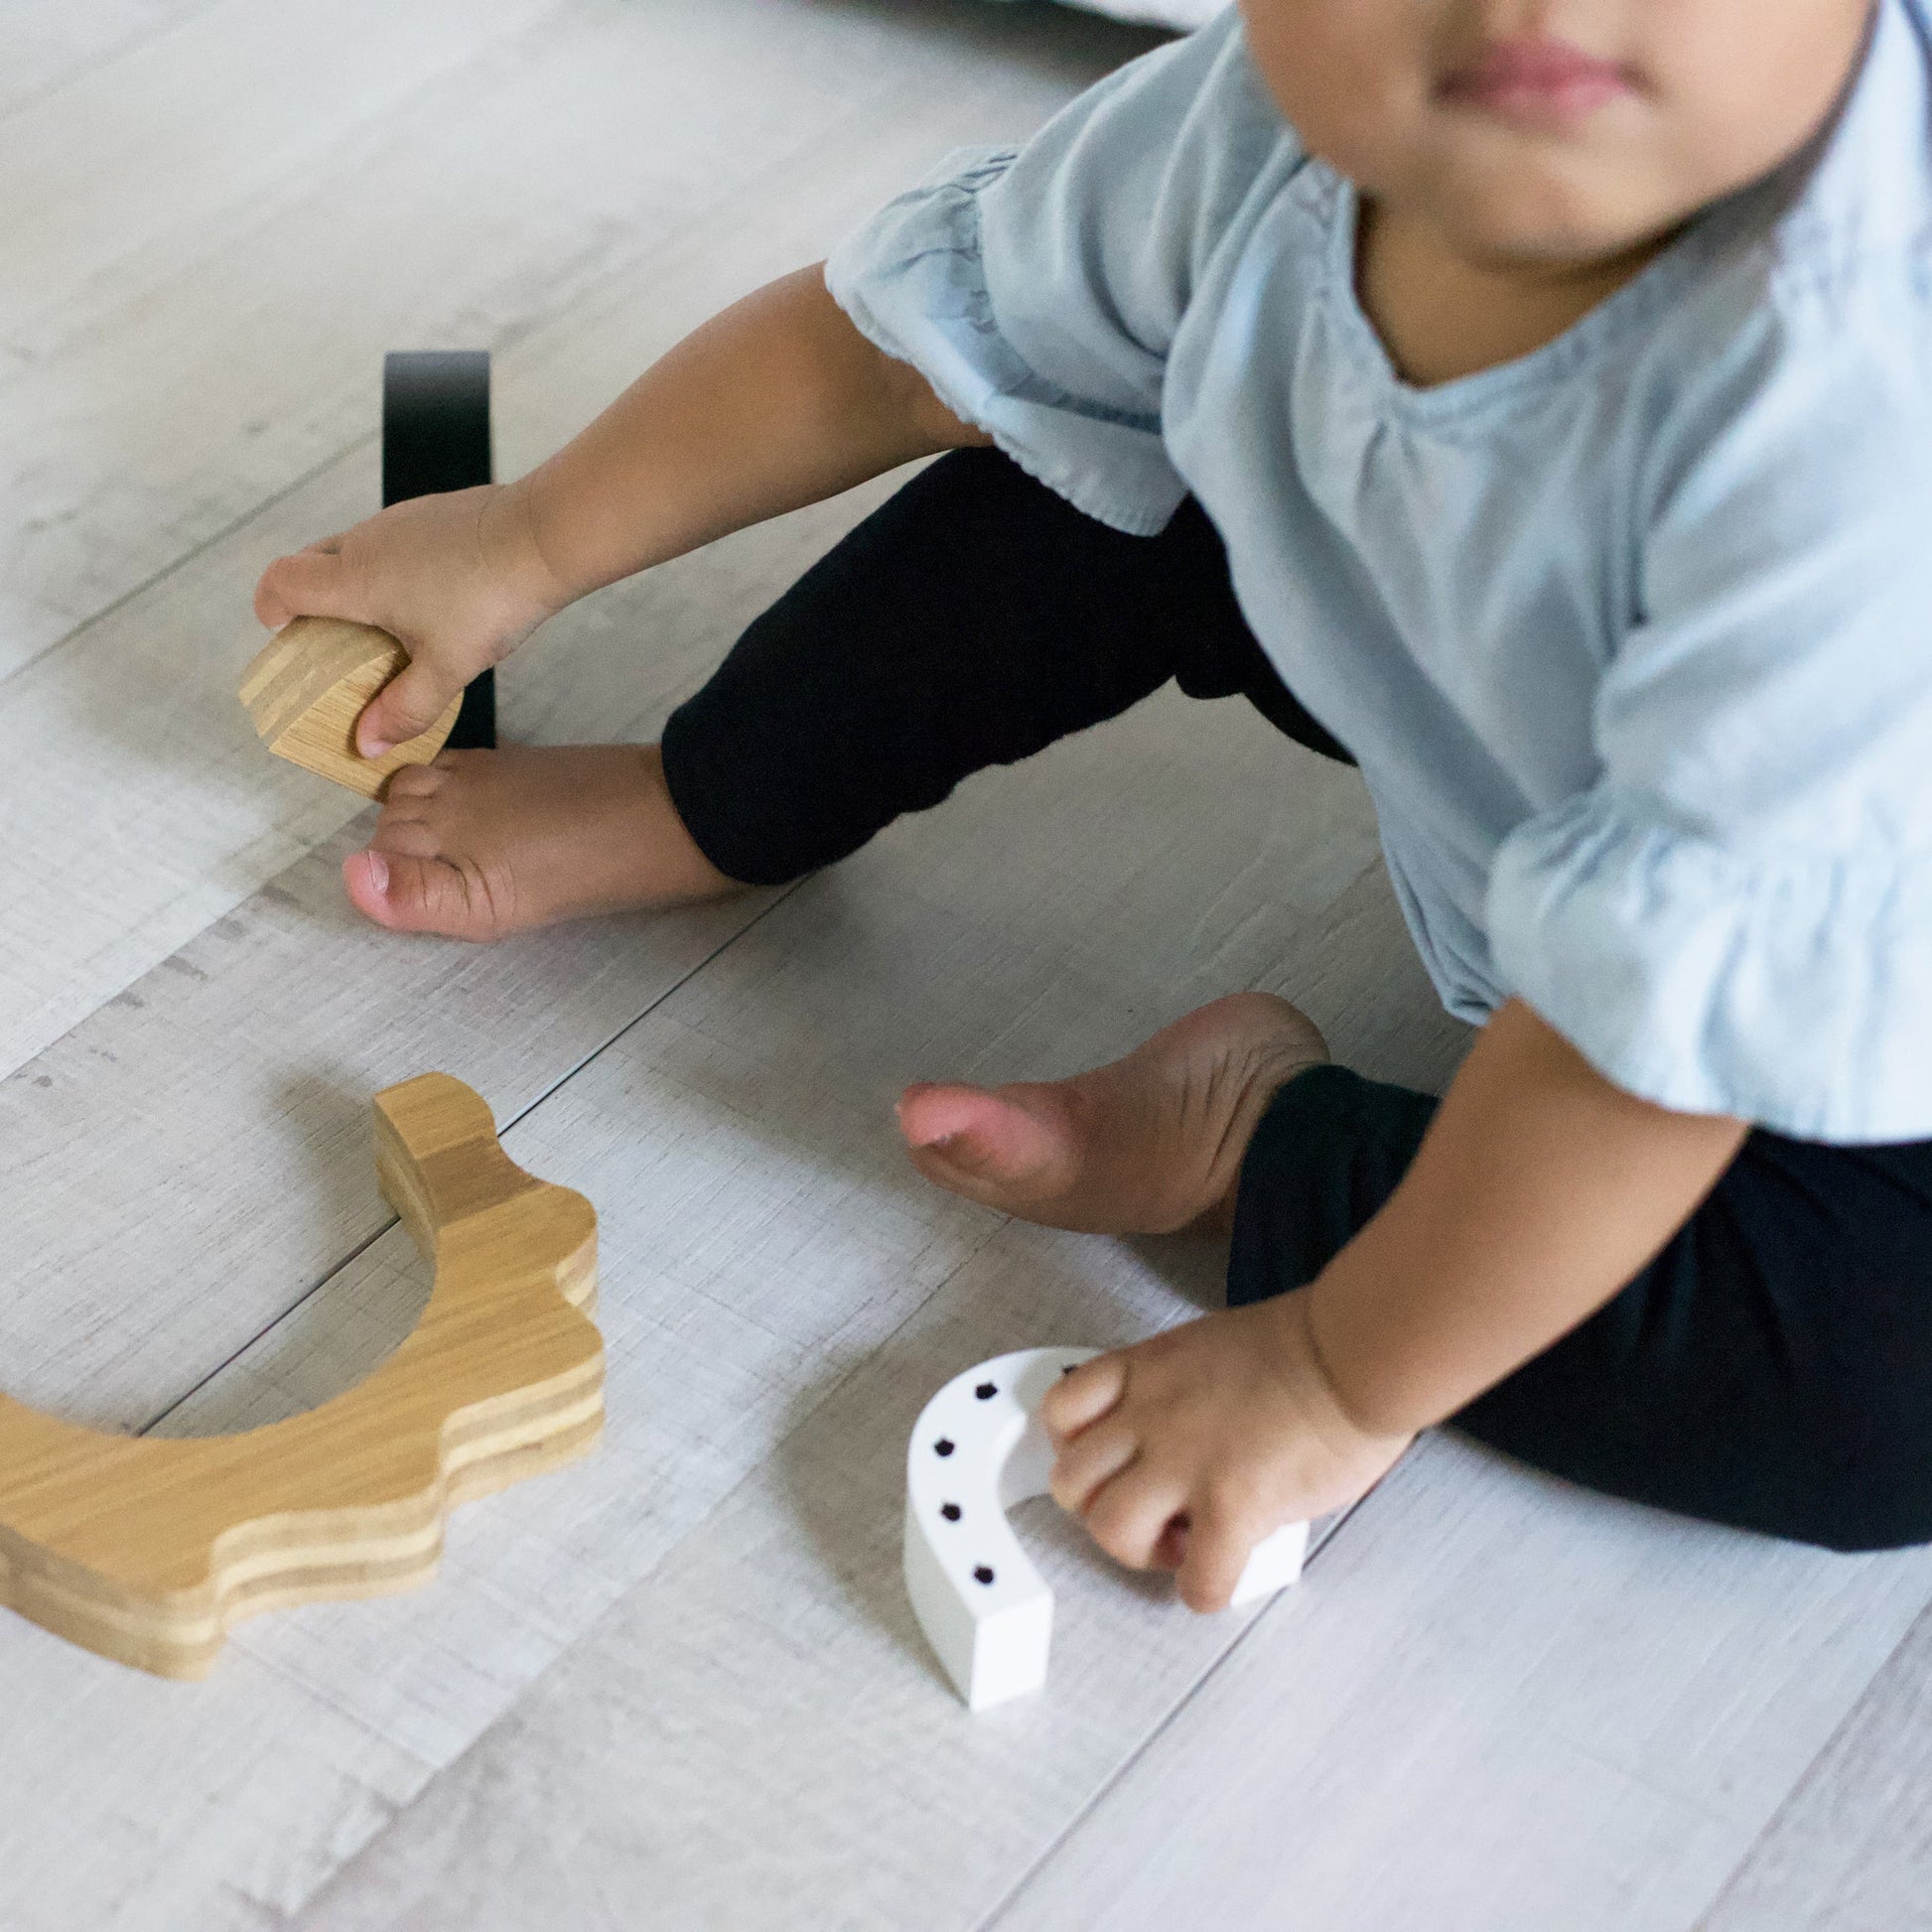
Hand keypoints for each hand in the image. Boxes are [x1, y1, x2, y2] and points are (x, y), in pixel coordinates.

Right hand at [253, 480, 566, 756]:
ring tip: (386, 627)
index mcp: (355, 578)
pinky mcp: (431, 513)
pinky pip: (391, 540)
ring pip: (353, 548)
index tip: (281, 633)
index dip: (270, 606)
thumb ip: (404, 709)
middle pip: (310, 561)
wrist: (542, 536)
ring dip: (352, 583)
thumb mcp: (446, 668)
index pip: (281, 581)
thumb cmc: (490, 600)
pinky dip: (390, 567)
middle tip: (333, 640)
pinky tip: (430, 598)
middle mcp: (367, 540)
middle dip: (308, 599)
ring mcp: (399, 520)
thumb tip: (367, 744)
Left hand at [1041, 1292, 1411, 1610]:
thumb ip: (1174, 1388)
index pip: (1060, 1412)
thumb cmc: (1307, 1345)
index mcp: (1146, 1371)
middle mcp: (1151, 1415)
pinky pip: (1194, 1580)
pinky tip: (1224, 1573)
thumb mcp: (1209, 1346)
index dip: (1078, 1450)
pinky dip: (1203, 1590)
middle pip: (1071, 1481)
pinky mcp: (1232, 1505)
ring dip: (1140, 1551)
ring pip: (1110, 1530)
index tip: (1115, 1465)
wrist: (1358, 1352)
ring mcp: (1187, 1461)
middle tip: (1149, 1511)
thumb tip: (1175, 1438)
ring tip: (1182, 1542)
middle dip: (1101, 1508)